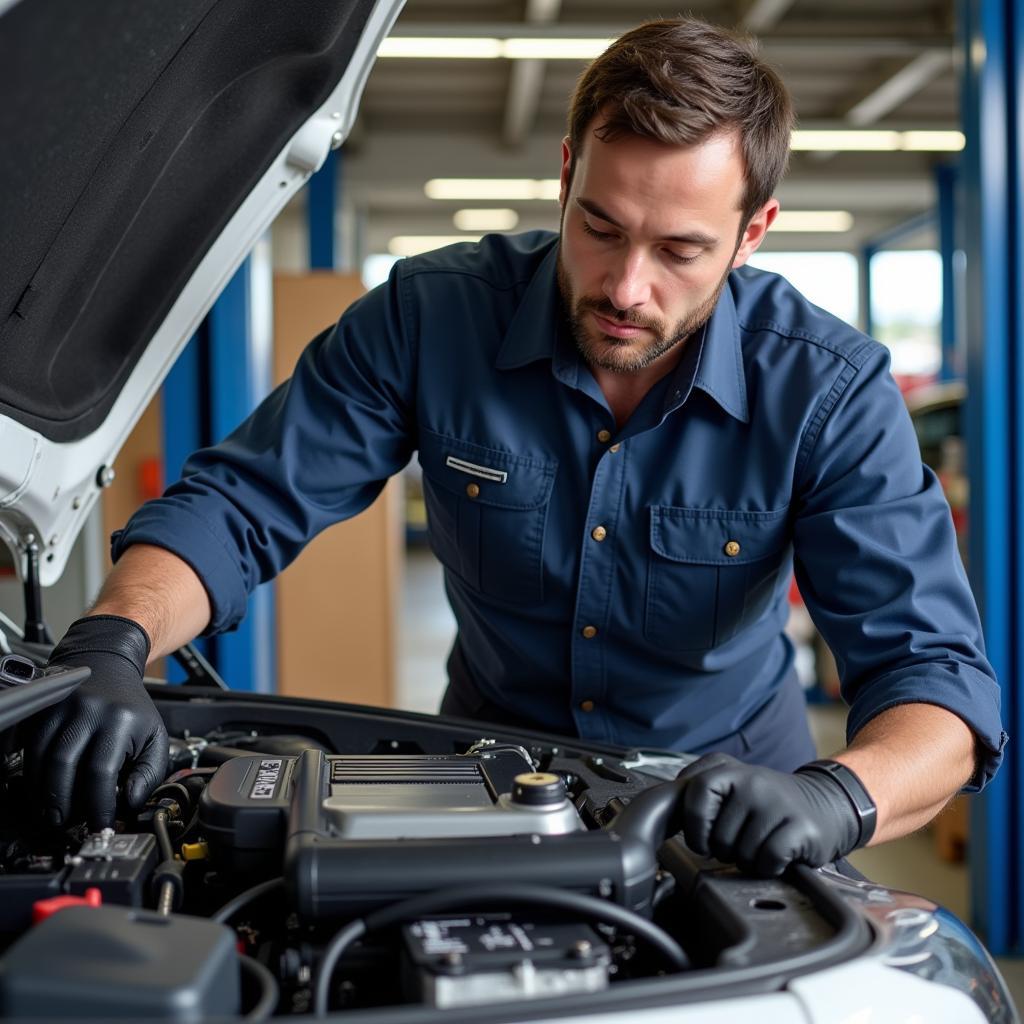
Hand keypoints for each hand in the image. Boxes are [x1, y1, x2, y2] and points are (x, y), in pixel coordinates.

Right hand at [24, 615, 167, 828]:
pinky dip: (28, 772)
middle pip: (62, 766)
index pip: (102, 771)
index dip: (98, 804)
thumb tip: (130, 802)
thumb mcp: (154, 736)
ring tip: (51, 812)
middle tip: (64, 824)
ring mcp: (59, 708)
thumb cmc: (131, 707)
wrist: (107, 664)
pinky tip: (38, 788)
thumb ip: (150, 772)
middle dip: (61, 803)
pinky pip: (25, 746)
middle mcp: (88, 711)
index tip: (100, 825)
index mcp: (121, 720)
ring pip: (39, 758)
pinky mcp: (40, 709)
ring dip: (41, 793)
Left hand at [677, 752, 871, 875]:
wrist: (825, 804)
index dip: (693, 825)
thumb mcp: (732, 782)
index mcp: (729, 769)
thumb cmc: (768, 801)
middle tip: (743, 840)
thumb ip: (699, 790)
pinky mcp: (800, 826)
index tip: (700, 839)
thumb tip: (663, 810)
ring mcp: (777, 802)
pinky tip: (778, 855)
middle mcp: (752, 780)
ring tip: (761, 844)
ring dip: (749, 859)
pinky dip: (769, 866)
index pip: (694, 794)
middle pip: (718, 835)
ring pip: (742, 851)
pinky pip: (768, 859)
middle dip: (726, 848)